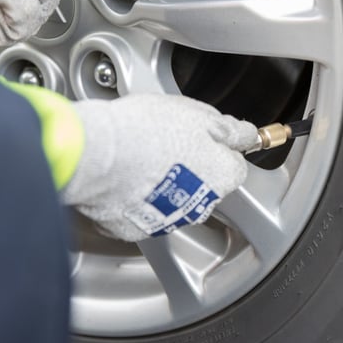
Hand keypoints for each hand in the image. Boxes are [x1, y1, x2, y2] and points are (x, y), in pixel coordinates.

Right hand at [61, 94, 258, 241]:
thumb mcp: (196, 113)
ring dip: (166, 184)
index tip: (204, 139)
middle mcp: (200, 205)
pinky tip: (126, 177)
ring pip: (175, 201)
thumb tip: (246, 135)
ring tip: (142, 158)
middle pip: (206, 186)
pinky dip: (139, 199)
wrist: (97, 153)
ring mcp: (168, 220)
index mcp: (222, 174)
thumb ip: (228, 129)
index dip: (219, 148)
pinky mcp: (136, 229)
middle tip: (168, 143)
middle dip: (193, 168)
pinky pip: (144, 212)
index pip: (235, 165)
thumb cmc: (145, 129)